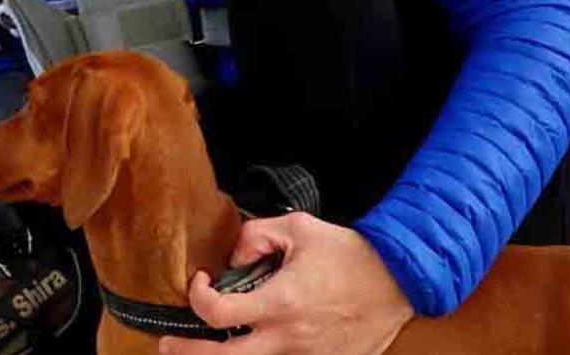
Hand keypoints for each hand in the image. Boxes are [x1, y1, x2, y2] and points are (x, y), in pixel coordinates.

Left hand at [158, 212, 412, 354]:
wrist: (400, 280)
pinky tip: (256, 342)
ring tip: (212, 344)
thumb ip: (257, 235)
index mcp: (281, 302)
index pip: (217, 314)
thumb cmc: (351, 253)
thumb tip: (234, 255)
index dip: (197, 298)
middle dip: (188, 354)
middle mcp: (289, 338)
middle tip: (169, 345)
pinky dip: (265, 353)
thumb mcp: (299, 227)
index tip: (200, 284)